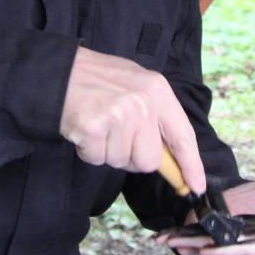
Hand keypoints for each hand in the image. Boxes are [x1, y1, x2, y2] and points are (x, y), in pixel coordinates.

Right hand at [58, 46, 205, 192]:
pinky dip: (88, 150)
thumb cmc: (98, 79)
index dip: (191, 164)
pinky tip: (84, 129)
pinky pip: (97, 159)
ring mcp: (118, 116)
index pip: (182, 136)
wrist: (58, 70)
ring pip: (121, 161)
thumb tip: (171, 159)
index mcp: (158, 91)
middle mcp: (142, 103)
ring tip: (98, 125)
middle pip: (149, 160)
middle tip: (116, 136)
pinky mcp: (94, 128)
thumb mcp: (137, 85)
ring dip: (107, 151)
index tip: (196, 184)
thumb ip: (156, 117)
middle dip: (132, 157)